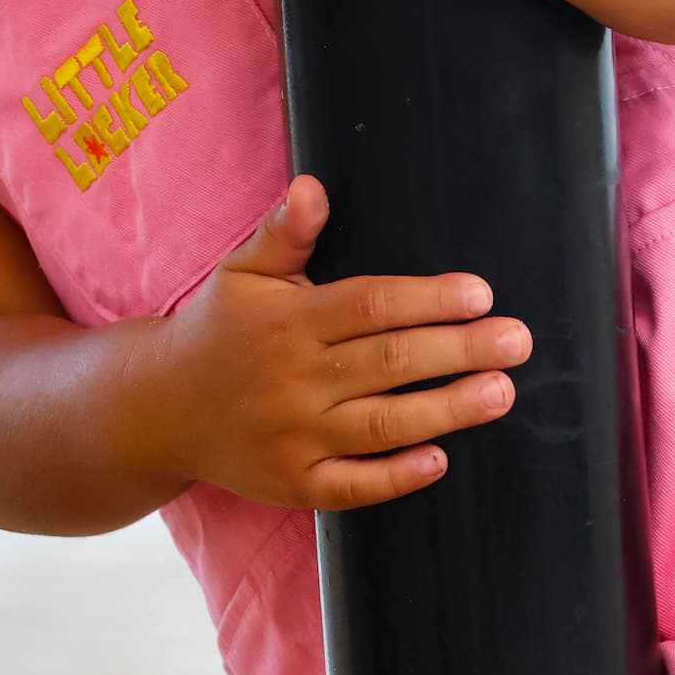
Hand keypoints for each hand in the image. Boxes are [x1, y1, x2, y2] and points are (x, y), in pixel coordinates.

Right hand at [147, 175, 531, 509]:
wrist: (157, 411)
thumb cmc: (215, 332)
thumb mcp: (240, 275)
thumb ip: (281, 235)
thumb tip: (311, 188)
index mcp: (287, 323)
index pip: (369, 306)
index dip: (427, 300)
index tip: (480, 294)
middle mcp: (292, 381)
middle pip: (388, 363)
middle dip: (459, 351)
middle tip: (516, 341)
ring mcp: (292, 437)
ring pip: (382, 424)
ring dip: (447, 410)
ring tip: (501, 392)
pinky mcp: (292, 484)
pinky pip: (352, 486)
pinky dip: (396, 476)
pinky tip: (439, 460)